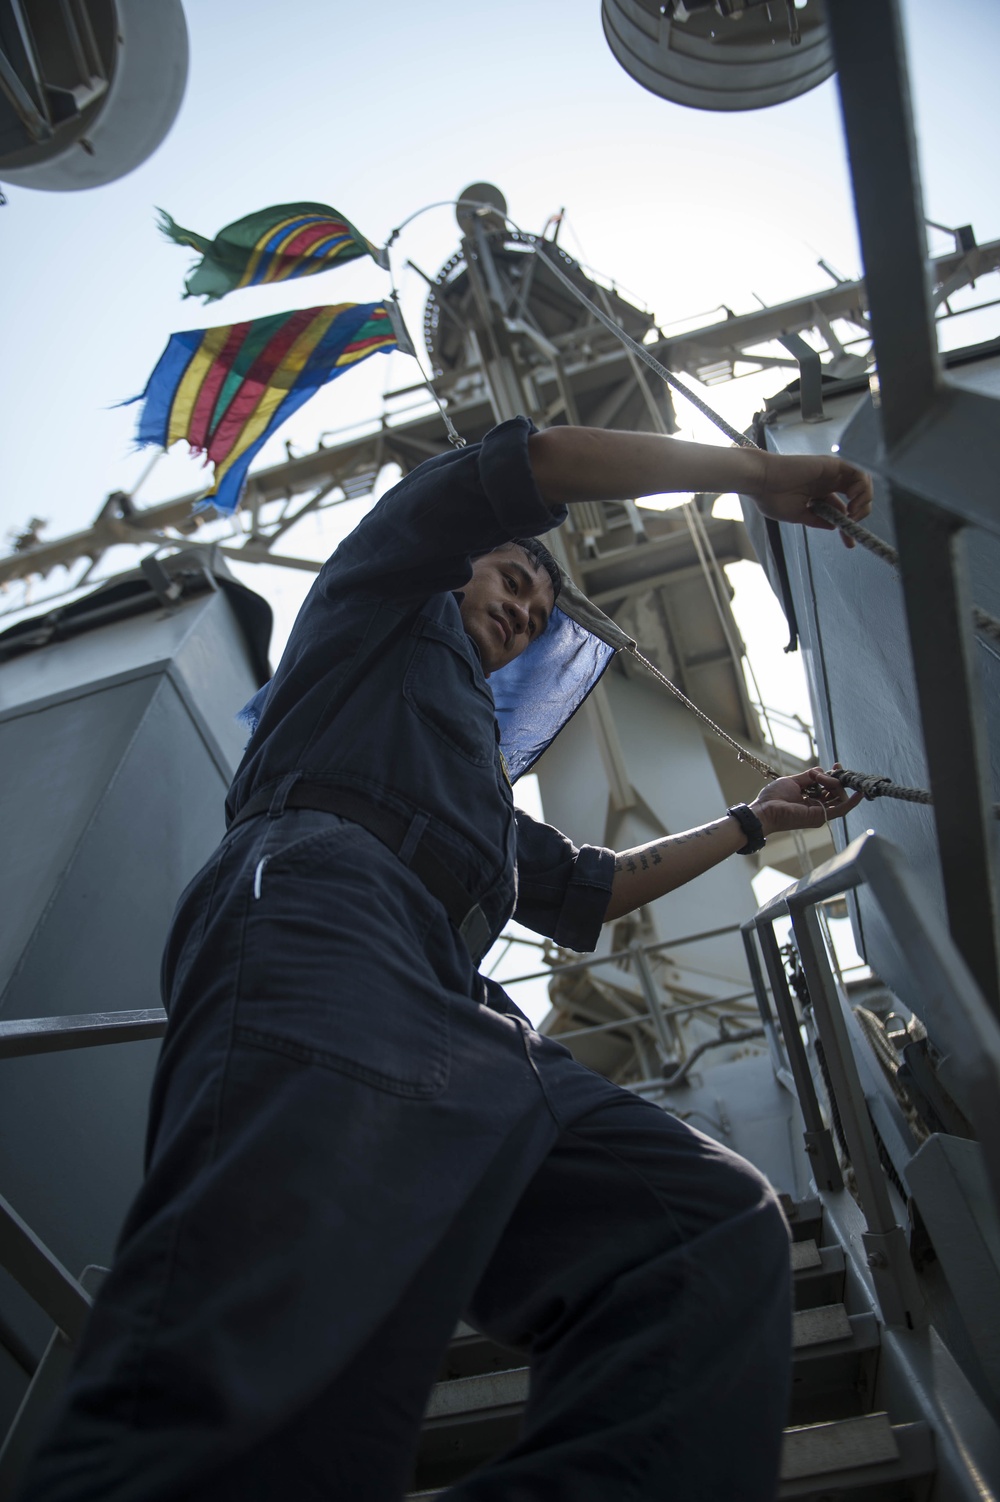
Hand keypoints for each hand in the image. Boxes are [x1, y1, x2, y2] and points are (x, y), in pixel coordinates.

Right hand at [750, 452, 872, 547]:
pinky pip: (858, 472)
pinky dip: (862, 487)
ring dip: (864, 500)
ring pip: (861, 483)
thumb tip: (834, 526)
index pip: (841, 510)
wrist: (760, 480)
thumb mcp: (797, 515)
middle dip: (860, 514)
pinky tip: (854, 502)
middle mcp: (827, 482)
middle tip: (852, 528)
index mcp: (817, 494)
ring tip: (854, 515)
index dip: (848, 527)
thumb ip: (817, 520)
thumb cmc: (771, 497)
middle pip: (855, 497)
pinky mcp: (832, 464)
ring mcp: (831, 473)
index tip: (850, 543)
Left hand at [751, 765, 861, 835]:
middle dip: (837, 779)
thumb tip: (821, 770)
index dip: (834, 776)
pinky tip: (859, 793)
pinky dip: (852, 802)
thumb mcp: (793, 781)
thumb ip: (809, 776)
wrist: (765, 810)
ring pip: (839, 798)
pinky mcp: (821, 817)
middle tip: (833, 770)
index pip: (829, 788)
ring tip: (829, 778)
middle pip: (836, 792)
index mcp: (810, 800)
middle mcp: (818, 808)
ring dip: (838, 785)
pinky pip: (841, 809)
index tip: (837, 765)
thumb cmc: (774, 797)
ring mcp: (820, 813)